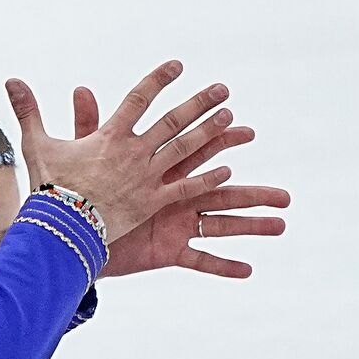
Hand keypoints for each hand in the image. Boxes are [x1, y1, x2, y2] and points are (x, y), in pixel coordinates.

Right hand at [6, 61, 234, 238]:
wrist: (58, 226)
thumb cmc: (47, 186)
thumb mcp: (37, 144)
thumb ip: (29, 111)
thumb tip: (12, 81)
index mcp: (109, 136)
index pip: (138, 99)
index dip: (158, 80)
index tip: (178, 65)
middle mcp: (133, 152)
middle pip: (173, 122)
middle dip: (199, 103)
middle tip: (222, 89)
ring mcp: (146, 178)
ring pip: (185, 150)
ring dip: (210, 133)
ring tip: (231, 119)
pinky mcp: (151, 203)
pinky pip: (185, 188)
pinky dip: (205, 178)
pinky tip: (226, 169)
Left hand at [70, 86, 289, 277]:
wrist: (73, 234)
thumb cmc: (83, 194)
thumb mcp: (88, 159)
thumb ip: (89, 125)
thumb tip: (80, 88)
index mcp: (161, 175)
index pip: (197, 155)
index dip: (219, 143)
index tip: (246, 129)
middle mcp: (176, 200)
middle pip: (222, 193)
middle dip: (252, 192)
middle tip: (285, 194)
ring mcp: (175, 227)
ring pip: (220, 226)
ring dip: (250, 226)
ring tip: (281, 225)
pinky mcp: (167, 252)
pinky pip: (199, 261)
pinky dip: (222, 266)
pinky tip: (248, 270)